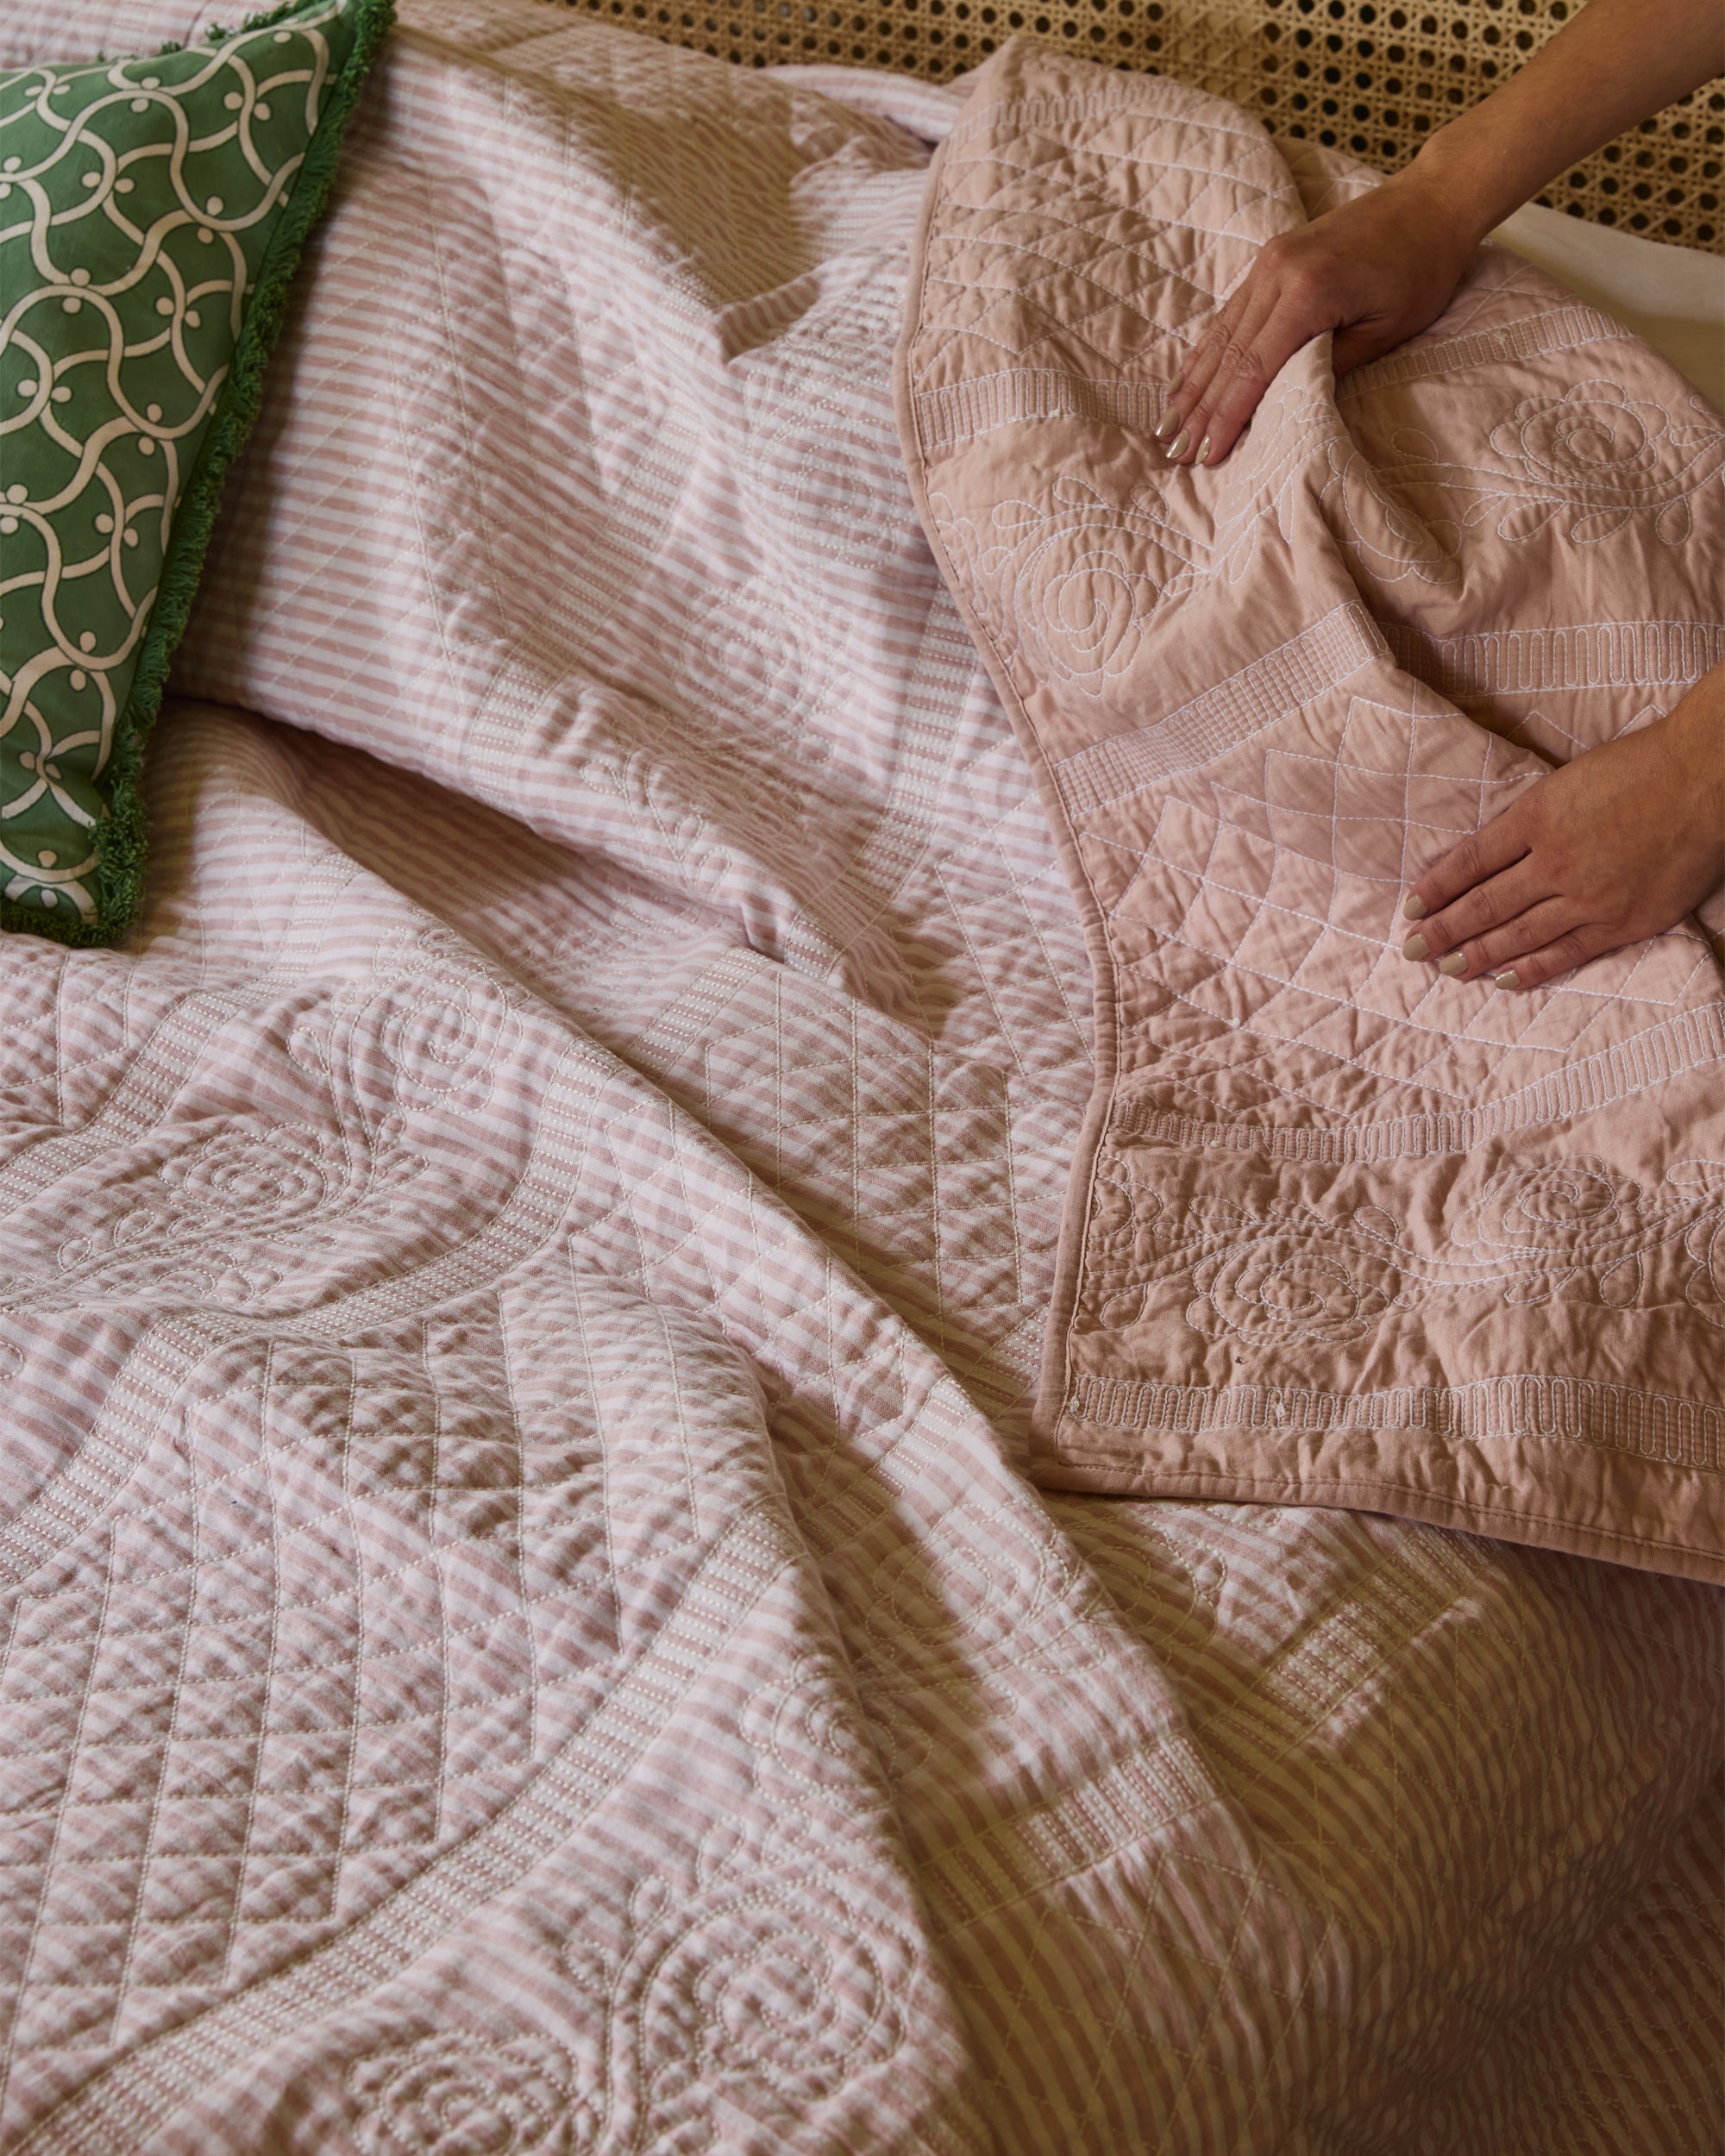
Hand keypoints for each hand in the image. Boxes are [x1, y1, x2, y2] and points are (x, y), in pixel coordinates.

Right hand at [1156, 171, 1476, 468]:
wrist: (1430, 201)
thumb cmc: (1421, 269)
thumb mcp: (1387, 329)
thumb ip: (1332, 365)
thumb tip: (1285, 403)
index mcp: (1309, 291)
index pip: (1254, 369)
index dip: (1227, 417)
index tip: (1207, 454)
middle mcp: (1278, 273)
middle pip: (1229, 355)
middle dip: (1200, 409)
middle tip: (1175, 452)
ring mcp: (1269, 262)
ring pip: (1221, 334)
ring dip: (1193, 384)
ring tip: (1168, 425)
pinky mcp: (1271, 258)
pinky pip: (1230, 313)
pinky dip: (1207, 350)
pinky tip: (1186, 377)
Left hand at [1399, 668, 1724, 991]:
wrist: (1705, 777)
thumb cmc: (1638, 768)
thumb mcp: (1565, 782)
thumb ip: (1525, 820)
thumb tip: (1482, 856)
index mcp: (1536, 818)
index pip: (1470, 862)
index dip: (1436, 889)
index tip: (1411, 910)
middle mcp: (1555, 861)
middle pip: (1485, 904)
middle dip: (1443, 931)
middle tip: (1413, 952)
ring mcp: (1588, 896)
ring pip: (1518, 934)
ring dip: (1476, 955)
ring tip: (1447, 969)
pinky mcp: (1622, 921)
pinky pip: (1567, 952)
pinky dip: (1532, 969)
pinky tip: (1504, 980)